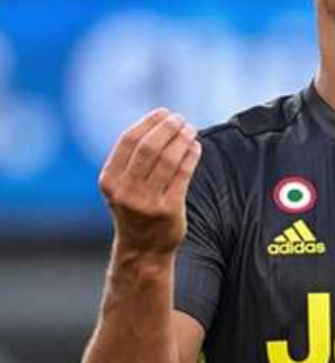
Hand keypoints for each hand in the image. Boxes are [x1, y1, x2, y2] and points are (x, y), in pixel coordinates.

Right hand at [99, 109, 201, 254]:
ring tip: (191, 130)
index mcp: (110, 180)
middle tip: (181, 119)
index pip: (129, 140)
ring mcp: (147, 201)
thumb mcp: (122, 186)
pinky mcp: (169, 210)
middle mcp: (125, 190)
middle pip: (149, 147)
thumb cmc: (135, 209)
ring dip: (182, 140)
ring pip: (168, 159)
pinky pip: (183, 175)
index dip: (149, 122)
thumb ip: (132, 159)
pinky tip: (196, 147)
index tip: (163, 113)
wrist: (143, 250)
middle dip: (168, 128)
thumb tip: (160, 121)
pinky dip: (191, 156)